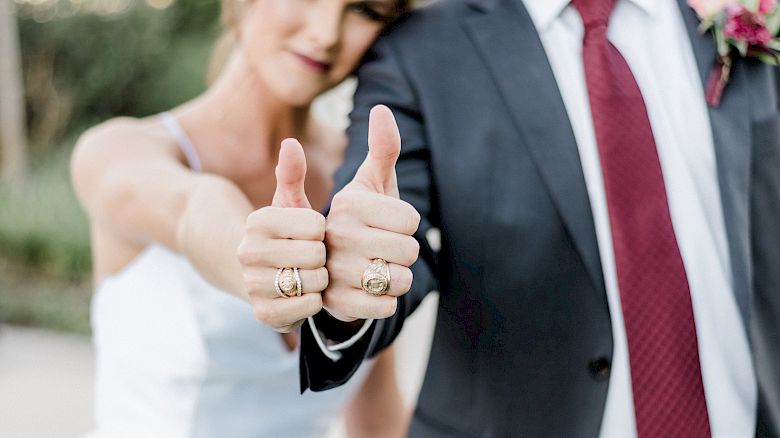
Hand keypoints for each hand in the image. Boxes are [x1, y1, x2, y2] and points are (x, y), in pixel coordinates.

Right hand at [238, 139, 325, 331]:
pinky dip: (314, 301)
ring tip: (309, 274)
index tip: (311, 233)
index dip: (322, 231)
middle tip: (314, 257)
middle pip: (316, 254)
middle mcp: (248, 252)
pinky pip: (309, 307)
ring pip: (314, 282)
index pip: (316, 224)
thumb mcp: (288, 203)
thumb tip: (291, 144)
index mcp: (257, 221)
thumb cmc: (284, 235)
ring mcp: (253, 285)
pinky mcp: (264, 314)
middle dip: (323, 257)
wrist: (256, 276)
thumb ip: (292, 174)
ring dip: (320, 280)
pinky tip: (305, 294)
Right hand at [323, 105, 421, 321]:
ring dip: (397, 278)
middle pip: (409, 251)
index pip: (411, 221)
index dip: (407, 225)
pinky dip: (386, 301)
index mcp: (348, 205)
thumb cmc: (358, 219)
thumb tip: (382, 110)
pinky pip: (386, 306)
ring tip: (376, 269)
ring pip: (400, 281)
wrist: (324, 265)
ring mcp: (332, 272)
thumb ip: (381, 150)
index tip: (385, 224)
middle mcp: (335, 235)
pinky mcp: (335, 304)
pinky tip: (370, 290)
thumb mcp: (368, 184)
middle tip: (382, 249)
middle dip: (405, 253)